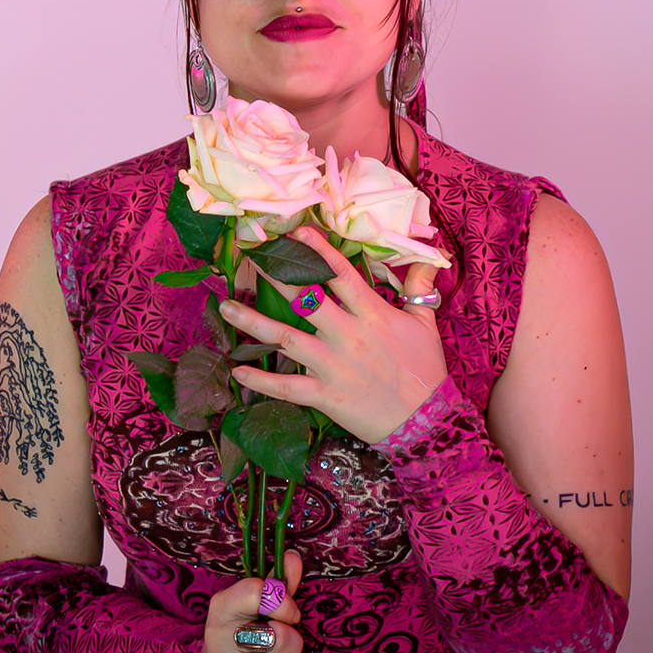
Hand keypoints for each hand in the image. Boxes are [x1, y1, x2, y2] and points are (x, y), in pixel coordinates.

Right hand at [202, 549, 304, 652]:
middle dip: (292, 643)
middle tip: (285, 646)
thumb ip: (277, 585)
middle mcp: (218, 636)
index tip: (289, 614)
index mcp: (224, 606)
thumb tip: (292, 558)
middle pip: (276, 636)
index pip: (256, 591)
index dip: (284, 602)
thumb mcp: (256, 609)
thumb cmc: (244, 639)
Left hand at [226, 224, 447, 445]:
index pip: (340, 274)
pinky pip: (286, 386)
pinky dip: (261, 380)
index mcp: (372, 314)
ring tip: (226, 306)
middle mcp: (348, 334)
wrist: (424, 420)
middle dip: (276, 275)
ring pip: (285, 338)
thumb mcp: (425, 324)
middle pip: (305, 298)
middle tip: (250, 258)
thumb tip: (426, 260)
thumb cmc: (424, 370)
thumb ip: (418, 289)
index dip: (317, 250)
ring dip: (253, 322)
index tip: (295, 232)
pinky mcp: (325, 394)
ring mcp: (333, 365)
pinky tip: (237, 370)